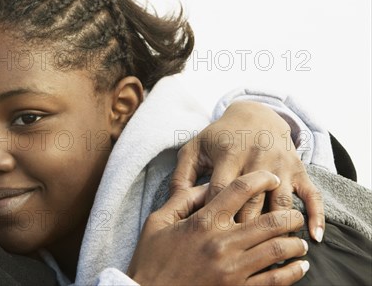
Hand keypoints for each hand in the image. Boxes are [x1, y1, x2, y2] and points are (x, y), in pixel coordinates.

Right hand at [128, 171, 309, 285]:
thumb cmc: (151, 258)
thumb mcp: (158, 221)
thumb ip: (182, 199)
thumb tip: (206, 185)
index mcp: (203, 222)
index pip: (239, 191)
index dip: (260, 179)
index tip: (270, 177)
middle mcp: (222, 242)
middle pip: (269, 220)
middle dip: (289, 214)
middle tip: (294, 213)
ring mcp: (232, 268)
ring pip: (277, 249)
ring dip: (294, 242)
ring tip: (299, 240)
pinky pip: (274, 280)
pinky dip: (292, 272)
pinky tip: (299, 266)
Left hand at [170, 100, 324, 241]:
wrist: (255, 114)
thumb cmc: (218, 137)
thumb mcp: (195, 149)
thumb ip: (181, 175)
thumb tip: (175, 204)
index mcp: (228, 154)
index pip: (221, 191)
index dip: (215, 215)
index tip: (208, 237)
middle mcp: (256, 158)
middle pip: (252, 203)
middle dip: (244, 230)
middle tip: (236, 254)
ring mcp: (280, 164)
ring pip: (281, 202)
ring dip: (279, 228)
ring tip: (273, 253)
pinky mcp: (298, 169)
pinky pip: (312, 194)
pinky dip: (316, 216)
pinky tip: (313, 237)